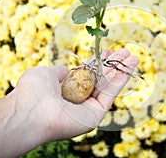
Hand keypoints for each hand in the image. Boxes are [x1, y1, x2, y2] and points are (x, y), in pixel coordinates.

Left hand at [15, 48, 138, 141]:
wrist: (32, 112)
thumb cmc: (33, 91)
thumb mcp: (44, 74)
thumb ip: (59, 71)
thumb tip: (68, 70)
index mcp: (67, 89)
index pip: (87, 73)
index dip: (98, 62)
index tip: (109, 52)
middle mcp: (79, 98)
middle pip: (100, 78)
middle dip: (113, 65)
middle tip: (126, 52)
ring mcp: (88, 107)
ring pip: (108, 85)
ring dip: (121, 70)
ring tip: (133, 57)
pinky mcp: (96, 113)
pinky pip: (111, 93)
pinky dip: (121, 79)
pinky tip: (130, 66)